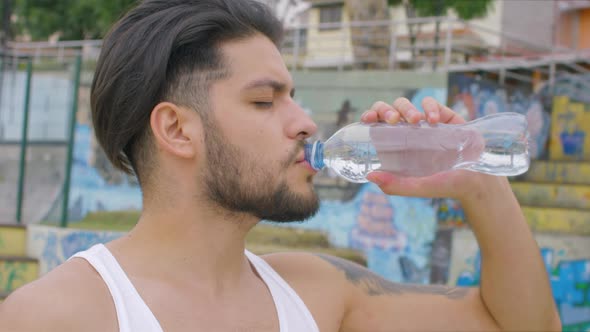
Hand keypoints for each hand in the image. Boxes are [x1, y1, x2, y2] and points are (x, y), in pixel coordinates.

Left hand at [361, 97, 490, 200]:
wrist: (476, 181)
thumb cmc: (444, 185)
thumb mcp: (418, 187)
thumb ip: (396, 186)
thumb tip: (370, 176)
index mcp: (394, 146)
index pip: (375, 125)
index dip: (369, 117)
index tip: (368, 118)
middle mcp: (406, 132)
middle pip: (387, 110)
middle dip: (385, 109)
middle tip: (393, 119)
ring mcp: (423, 123)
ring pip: (405, 104)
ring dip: (406, 108)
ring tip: (416, 121)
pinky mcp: (442, 116)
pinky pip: (430, 103)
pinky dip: (430, 107)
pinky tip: (434, 121)